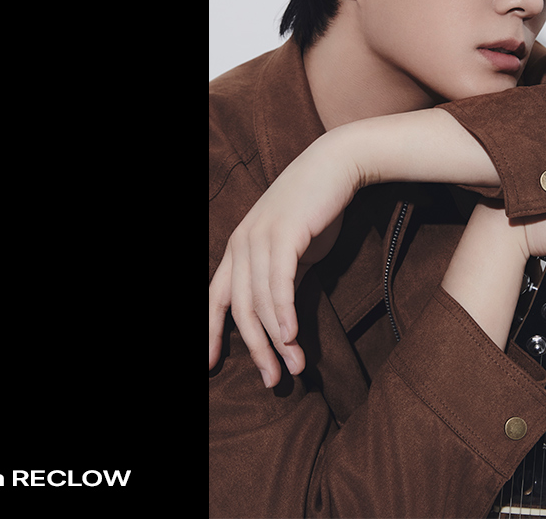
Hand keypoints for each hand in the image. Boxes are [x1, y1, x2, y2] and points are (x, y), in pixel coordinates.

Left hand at [209, 126, 378, 389]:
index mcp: (237, 248)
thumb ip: (279, 284)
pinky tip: (292, 337)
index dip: (210, 333)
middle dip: (255, 350)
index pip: (215, 298)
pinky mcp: (283, 232)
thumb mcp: (290, 253)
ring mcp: (259, 236)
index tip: (209, 366)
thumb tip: (279, 328)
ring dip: (277, 341)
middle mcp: (241, 243)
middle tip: (271, 380)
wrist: (336, 165)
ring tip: (295, 367)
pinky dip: (284, 313)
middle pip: (239, 309)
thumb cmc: (313, 211)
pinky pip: (279, 282)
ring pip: (260, 302)